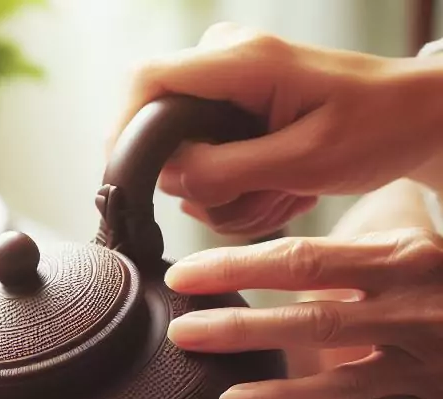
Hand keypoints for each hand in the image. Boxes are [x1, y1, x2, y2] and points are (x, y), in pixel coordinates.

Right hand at [110, 23, 442, 235]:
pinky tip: (275, 187)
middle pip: (163, 132)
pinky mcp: (237, 109)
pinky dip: (237, 188)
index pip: (145, 80)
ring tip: (278, 194)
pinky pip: (209, 159)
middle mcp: (228, 64)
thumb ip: (227, 170)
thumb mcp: (303, 160)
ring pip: (187, 157)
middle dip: (198, 184)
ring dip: (226, 195)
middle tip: (251, 198)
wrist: (416, 119)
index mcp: (242, 62)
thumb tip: (169, 180)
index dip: (123, 131)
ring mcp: (230, 86)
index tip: (130, 181)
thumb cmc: (377, 129)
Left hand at [165, 229, 442, 398]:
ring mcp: (426, 364)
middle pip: (313, 320)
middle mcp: (413, 311)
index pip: (306, 260)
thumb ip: (364, 238)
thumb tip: (296, 212)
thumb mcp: (422, 243)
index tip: (186, 275)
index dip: (239, 267)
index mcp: (404, 262)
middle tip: (184, 334)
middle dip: (241, 329)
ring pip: (343, 383)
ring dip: (281, 394)